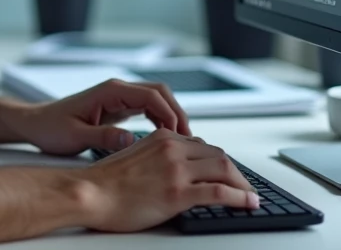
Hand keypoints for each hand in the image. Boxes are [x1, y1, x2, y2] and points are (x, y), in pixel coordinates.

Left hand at [11, 78, 190, 155]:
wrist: (36, 124)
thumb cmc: (51, 129)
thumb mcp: (75, 137)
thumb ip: (103, 137)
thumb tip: (131, 140)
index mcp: (109, 91)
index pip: (151, 94)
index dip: (169, 113)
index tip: (180, 135)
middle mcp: (117, 90)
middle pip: (160, 93)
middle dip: (177, 113)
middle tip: (188, 139)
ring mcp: (118, 97)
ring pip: (156, 100)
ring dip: (170, 117)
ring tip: (181, 142)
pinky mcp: (118, 108)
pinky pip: (147, 109)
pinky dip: (160, 121)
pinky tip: (165, 139)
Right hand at [75, 129, 258, 232]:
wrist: (89, 193)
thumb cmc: (105, 182)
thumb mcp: (136, 158)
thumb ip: (158, 157)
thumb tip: (175, 169)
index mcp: (162, 138)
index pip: (202, 145)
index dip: (218, 161)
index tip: (226, 173)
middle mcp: (172, 148)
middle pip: (217, 155)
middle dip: (235, 172)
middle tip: (244, 186)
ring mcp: (176, 169)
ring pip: (224, 169)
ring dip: (243, 184)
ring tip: (251, 196)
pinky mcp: (178, 192)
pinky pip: (221, 192)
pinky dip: (241, 197)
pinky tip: (249, 203)